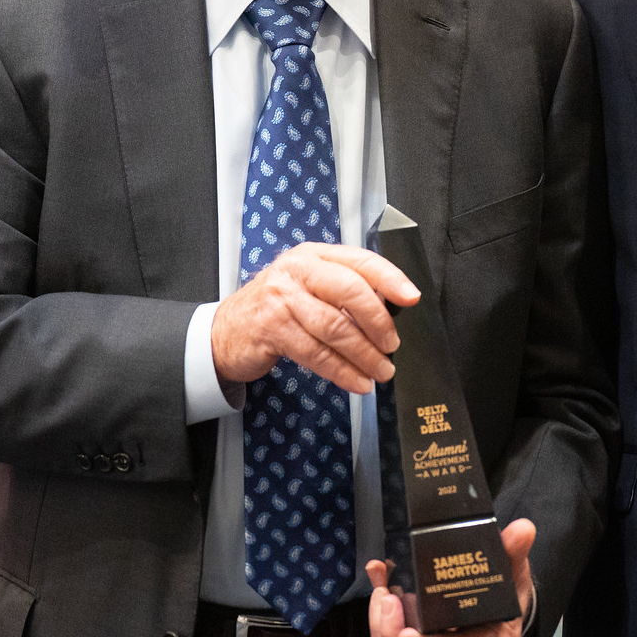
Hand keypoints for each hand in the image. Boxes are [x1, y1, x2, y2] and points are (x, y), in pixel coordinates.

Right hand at [210, 243, 419, 390]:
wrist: (225, 331)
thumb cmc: (277, 308)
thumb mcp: (309, 287)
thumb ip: (344, 291)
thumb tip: (391, 310)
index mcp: (315, 256)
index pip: (360, 261)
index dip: (390, 279)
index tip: (412, 297)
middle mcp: (298, 270)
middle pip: (350, 291)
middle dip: (378, 322)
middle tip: (393, 345)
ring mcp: (282, 298)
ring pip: (335, 327)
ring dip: (364, 354)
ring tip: (381, 371)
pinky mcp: (271, 328)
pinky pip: (316, 353)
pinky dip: (342, 370)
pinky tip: (356, 381)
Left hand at [365, 518, 535, 636]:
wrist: (501, 604)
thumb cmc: (506, 589)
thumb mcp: (513, 569)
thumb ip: (514, 550)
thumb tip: (522, 529)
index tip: (405, 634)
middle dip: (393, 633)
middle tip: (386, 596)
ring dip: (382, 629)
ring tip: (380, 591)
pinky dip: (379, 625)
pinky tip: (378, 591)